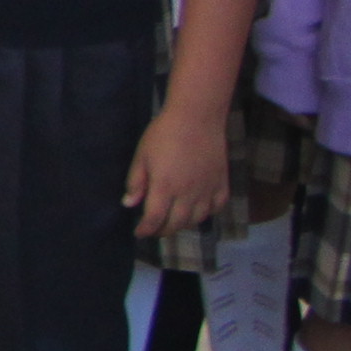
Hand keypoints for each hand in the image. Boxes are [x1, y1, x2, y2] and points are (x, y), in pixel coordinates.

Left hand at [124, 103, 228, 237]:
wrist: (196, 117)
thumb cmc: (163, 134)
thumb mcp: (142, 156)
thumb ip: (136, 182)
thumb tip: (129, 204)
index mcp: (164, 187)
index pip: (154, 219)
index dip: (146, 230)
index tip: (139, 233)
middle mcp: (187, 193)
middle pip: (176, 223)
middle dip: (163, 231)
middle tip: (155, 230)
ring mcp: (207, 189)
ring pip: (197, 219)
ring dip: (184, 225)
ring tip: (174, 222)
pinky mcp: (222, 182)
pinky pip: (217, 206)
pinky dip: (207, 213)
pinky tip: (198, 210)